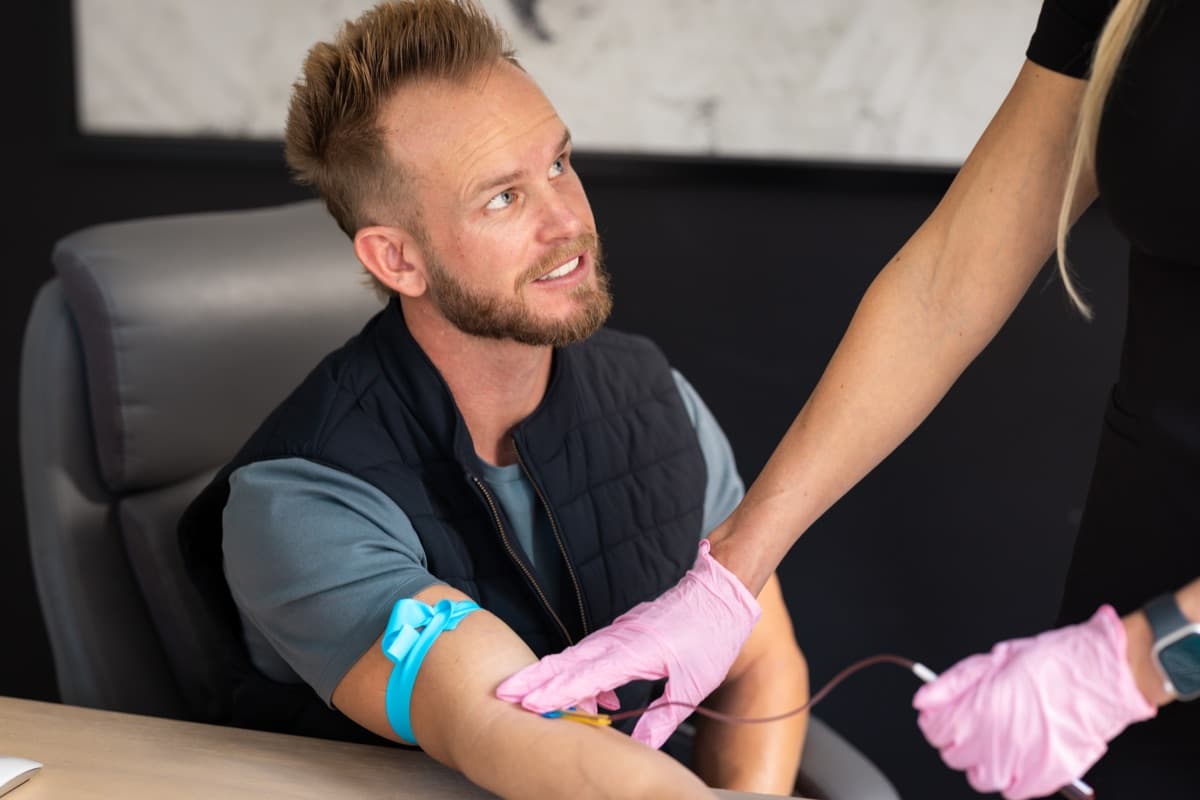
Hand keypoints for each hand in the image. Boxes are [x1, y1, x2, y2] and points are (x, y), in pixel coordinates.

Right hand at [496, 539, 761, 747]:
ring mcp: (619, 631)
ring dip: (551, 674)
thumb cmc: (712, 635)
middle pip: (569, 661)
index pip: (588, 676)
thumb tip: (639, 753)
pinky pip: (592, 650)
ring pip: (577, 655)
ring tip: (523, 693)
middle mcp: (621, 638)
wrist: (721, 588)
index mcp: (637, 651)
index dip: (556, 692)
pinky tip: (578, 690)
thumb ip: (662, 720)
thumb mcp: (693, 686)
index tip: (527, 703)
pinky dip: (574, 668)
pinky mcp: (623, 629)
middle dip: (536, 679)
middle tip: (503, 694)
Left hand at [913, 605, 1156, 798]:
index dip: (938, 721)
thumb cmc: (1053, 662)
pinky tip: (1021, 757)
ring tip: (1001, 741)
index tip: (946, 716)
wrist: (1102, 675)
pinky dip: (1013, 779)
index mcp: (979, 709)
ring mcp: (1021, 762)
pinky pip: (1014, 792)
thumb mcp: (994, 659)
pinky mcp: (1046, 777)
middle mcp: (995, 740)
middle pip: (953, 757)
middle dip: (960, 741)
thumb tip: (924, 699)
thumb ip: (954, 683)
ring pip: (981, 779)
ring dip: (984, 763)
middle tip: (979, 724)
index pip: (935, 730)